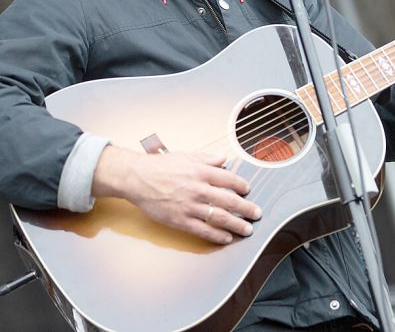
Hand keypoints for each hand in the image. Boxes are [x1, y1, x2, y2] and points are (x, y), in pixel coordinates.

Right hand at [92, 144, 261, 243]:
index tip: (248, 191)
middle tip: (257, 214)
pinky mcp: (180, 220)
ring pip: (220, 217)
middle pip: (229, 201)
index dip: (241, 186)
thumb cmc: (160, 166)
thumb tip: (225, 159)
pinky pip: (203, 230)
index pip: (229, 180)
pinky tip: (227, 237)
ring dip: (237, 224)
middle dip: (246, 209)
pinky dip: (217, 235)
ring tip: (247, 229)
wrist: (137, 178)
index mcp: (201, 172)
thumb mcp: (186, 156)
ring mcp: (190, 206)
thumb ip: (207, 158)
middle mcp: (199, 189)